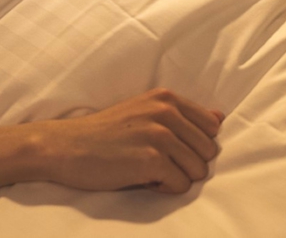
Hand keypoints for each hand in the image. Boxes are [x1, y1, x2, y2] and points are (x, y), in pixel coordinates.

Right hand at [31, 88, 223, 194]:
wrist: (65, 146)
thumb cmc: (104, 133)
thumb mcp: (144, 112)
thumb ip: (183, 114)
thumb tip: (220, 117)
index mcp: (166, 97)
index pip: (211, 127)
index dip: (194, 144)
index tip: (170, 148)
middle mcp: (165, 112)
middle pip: (208, 151)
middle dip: (187, 163)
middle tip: (156, 162)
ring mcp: (158, 135)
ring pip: (198, 170)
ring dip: (176, 177)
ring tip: (149, 169)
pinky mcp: (151, 160)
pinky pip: (180, 185)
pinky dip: (164, 188)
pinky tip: (142, 178)